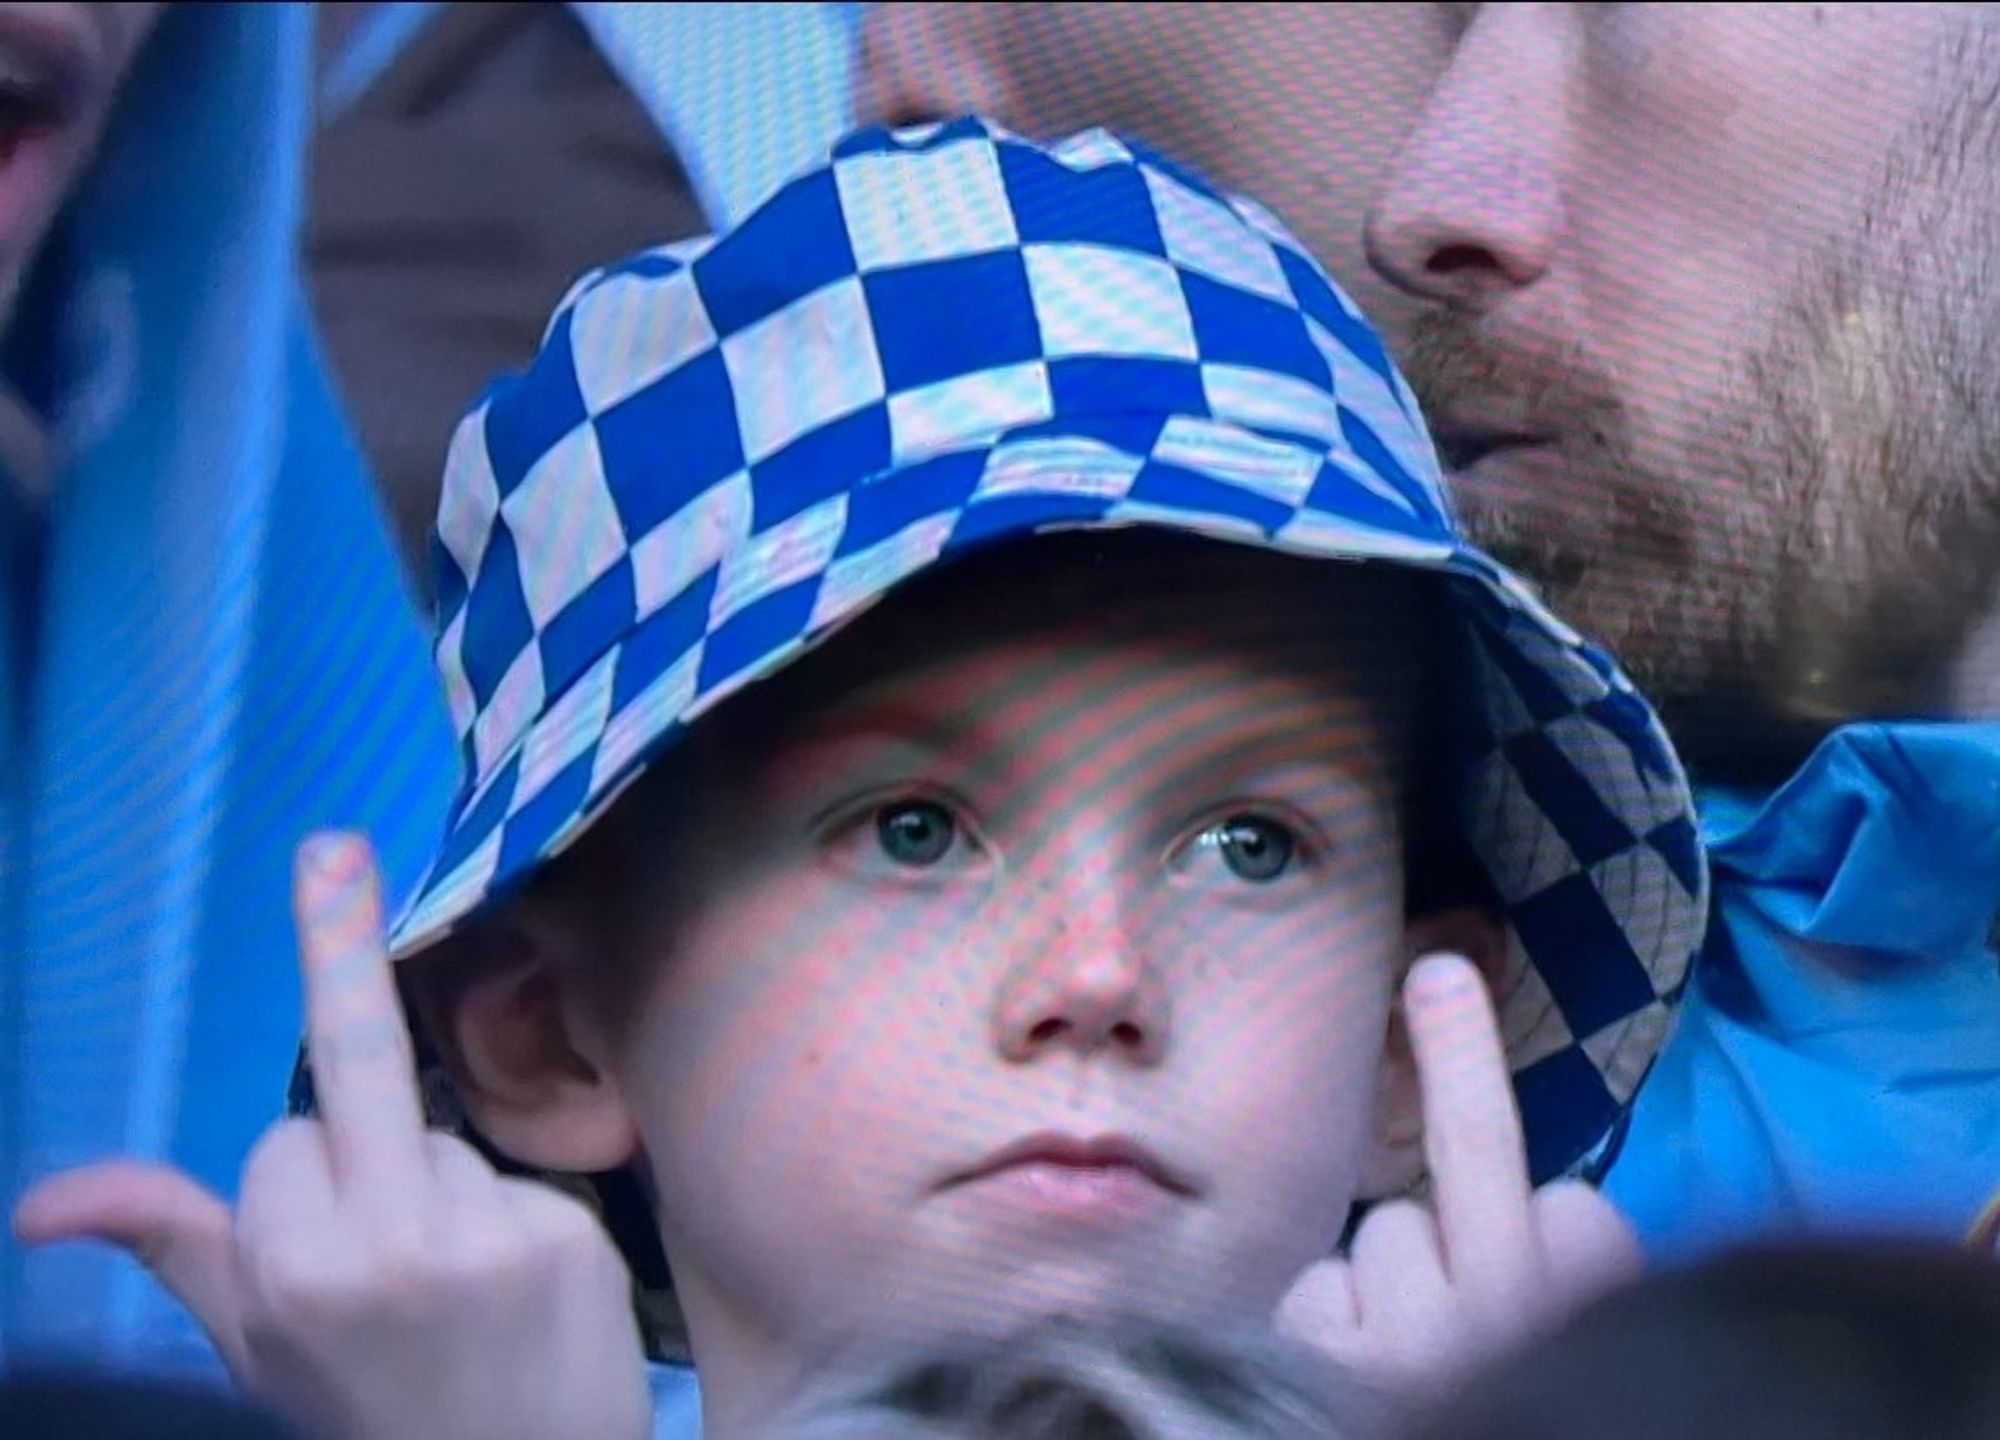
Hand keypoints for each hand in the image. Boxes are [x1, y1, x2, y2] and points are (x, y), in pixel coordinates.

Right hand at [14, 834, 652, 1439]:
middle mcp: (381, 1247)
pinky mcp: (568, 1230)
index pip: (280, 1141)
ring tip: (458, 1293)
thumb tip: (36, 1201)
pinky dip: (508, 1215)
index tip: (321, 1253)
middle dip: (335, 948)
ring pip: (439, 1138)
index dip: (298, 1185)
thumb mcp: (254, 1344)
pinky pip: (512, 1174)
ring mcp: (484, 1235)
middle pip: (354, 1064)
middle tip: (328, 845)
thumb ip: (171, 1245)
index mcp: (286, 1277)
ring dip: (440, 1190)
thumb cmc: (372, 1407)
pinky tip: (516, 1293)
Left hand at [1275, 953, 1640, 1385]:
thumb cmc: (1520, 1405)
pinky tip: (1351, 1377)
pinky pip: (1321, 1285)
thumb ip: (1555, 1280)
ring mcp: (1416, 1339)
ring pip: (1389, 1230)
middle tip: (1440, 970)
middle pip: (1478, 1147)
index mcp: (1589, 1318)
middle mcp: (1510, 1322)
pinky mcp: (1328, 1357)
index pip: (1576, 1208)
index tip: (1549, 1223)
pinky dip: (1330, 1321)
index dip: (1554, 1224)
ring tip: (1402, 1364)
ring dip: (1386, 1279)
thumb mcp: (1567, 1349)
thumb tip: (1550, 1199)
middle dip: (1460, 1050)